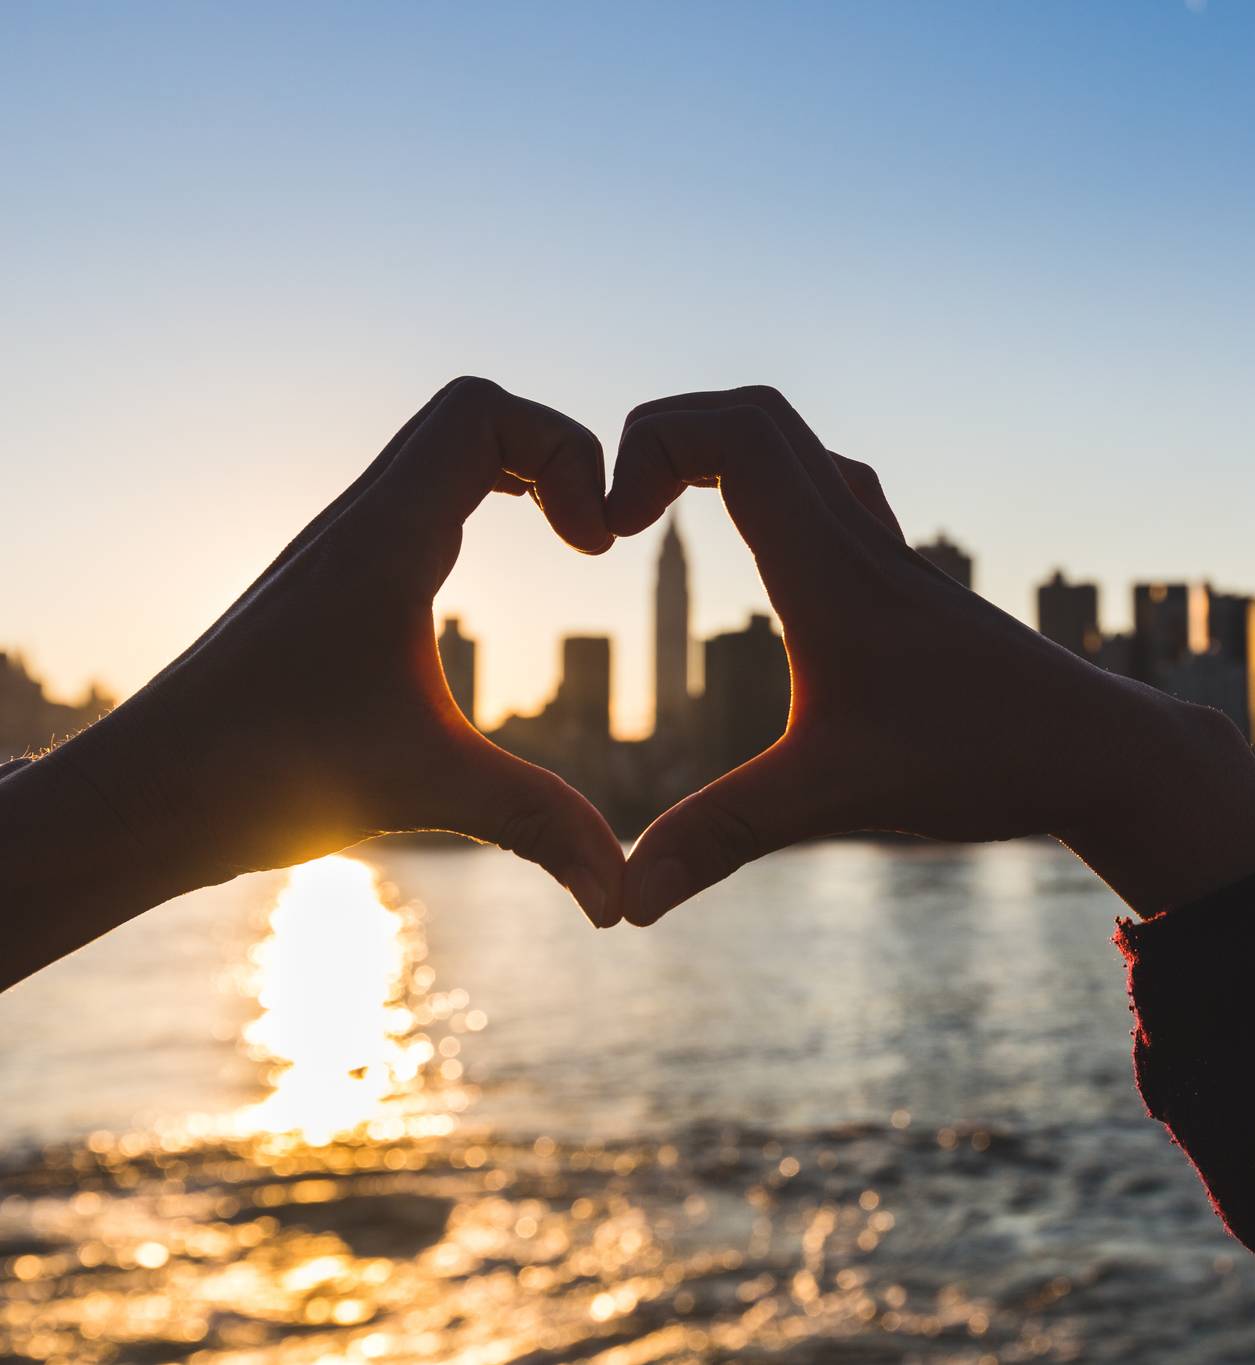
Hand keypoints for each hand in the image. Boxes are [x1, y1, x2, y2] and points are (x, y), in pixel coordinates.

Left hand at [2, 378, 625, 963]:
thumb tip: (624, 898)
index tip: (596, 546)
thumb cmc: (263, 776)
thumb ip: (542, 826)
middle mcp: (361, 525)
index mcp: (385, 540)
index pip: (482, 412)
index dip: (566, 451)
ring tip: (572, 544)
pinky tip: (493, 588)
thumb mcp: (428, 789)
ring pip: (440, 457)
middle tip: (596, 536)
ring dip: (518, 477)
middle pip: (472, 416)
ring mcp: (343, 552)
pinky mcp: (333, 589)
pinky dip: (478, 511)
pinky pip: (418, 503)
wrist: (144, 795)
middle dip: (556, 456)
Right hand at [606, 387, 1254, 924]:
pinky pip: (835, 497)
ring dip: (726, 460)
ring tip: (667, 521)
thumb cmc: (985, 760)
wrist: (1103, 750)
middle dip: (669, 438)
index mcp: (831, 568)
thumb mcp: (837, 797)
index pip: (736, 431)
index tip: (609, 527)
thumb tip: (624, 905)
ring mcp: (892, 559)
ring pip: (804, 453)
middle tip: (621, 515)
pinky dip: (778, 496)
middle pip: (760, 417)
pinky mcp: (911, 589)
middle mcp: (861, 542)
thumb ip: (723, 839)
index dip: (651, 443)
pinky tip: (767, 566)